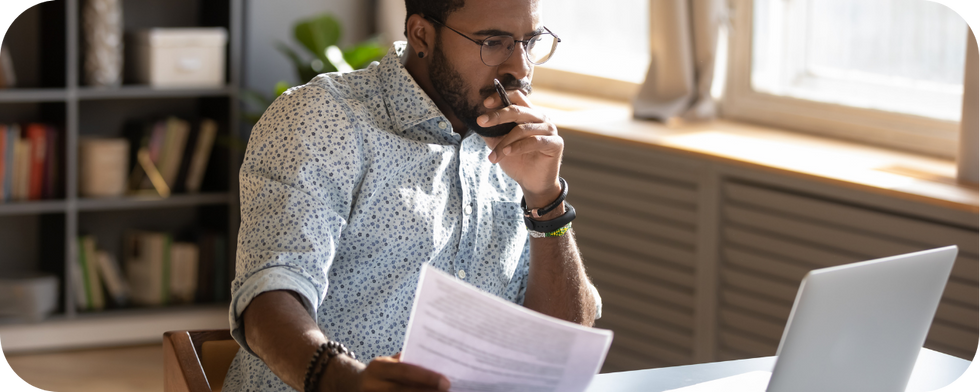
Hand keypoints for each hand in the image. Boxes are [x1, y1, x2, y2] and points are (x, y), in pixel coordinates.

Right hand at [341, 353, 450, 391]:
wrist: (354, 385)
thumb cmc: (381, 372)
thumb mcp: (390, 363)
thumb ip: (408, 362)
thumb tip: (436, 361)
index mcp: (378, 368)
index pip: (405, 371)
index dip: (426, 377)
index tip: (446, 381)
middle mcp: (372, 385)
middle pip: (403, 391)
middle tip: (447, 390)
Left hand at [478, 90, 562, 207]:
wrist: (532, 182)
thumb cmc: (517, 161)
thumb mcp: (499, 144)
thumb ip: (491, 132)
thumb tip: (477, 121)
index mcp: (528, 114)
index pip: (517, 96)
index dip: (501, 96)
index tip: (485, 104)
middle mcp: (540, 118)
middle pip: (517, 110)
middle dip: (497, 116)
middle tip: (481, 122)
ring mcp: (549, 129)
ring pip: (523, 128)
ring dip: (504, 142)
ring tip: (493, 155)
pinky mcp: (555, 143)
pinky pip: (534, 141)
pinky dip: (518, 147)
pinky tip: (507, 152)